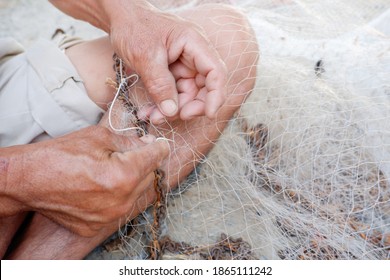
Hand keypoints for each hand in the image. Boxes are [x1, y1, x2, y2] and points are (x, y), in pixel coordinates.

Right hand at [6, 126, 168, 236]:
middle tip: (131, 152)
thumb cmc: (61, 154)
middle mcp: (121, 201)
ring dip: (132, 180)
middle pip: (149, 176)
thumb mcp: (98, 137)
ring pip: (136, 194)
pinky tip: (101, 186)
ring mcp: (109, 217)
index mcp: (124, 175)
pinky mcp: (97, 226)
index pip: (156, 157)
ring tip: (113, 169)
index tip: (159, 143)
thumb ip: (129, 141)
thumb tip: (148, 143)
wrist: (29, 180)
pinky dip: (117, 196)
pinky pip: (119, 207)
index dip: (159, 146)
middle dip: (145, 162)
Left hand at [109, 1, 227, 122]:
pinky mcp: (172, 75)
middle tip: (172, 117)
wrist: (120, 20)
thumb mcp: (145, 56)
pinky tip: (148, 112)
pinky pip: (173, 96)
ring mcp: (183, 67)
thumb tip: (171, 111)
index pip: (215, 72)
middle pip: (204, 88)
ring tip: (151, 116)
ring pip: (187, 96)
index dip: (216, 95)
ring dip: (171, 111)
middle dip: (190, 106)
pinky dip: (162, 106)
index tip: (209, 114)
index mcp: (194, 43)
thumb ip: (159, 84)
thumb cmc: (134, 27)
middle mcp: (193, 57)